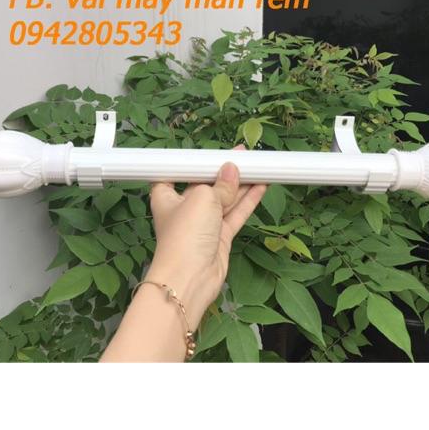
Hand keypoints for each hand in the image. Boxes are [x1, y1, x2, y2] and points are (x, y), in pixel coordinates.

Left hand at [145, 146, 266, 329]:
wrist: (190, 278)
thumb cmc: (186, 233)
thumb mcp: (202, 197)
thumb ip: (220, 184)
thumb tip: (231, 170)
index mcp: (167, 195)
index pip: (180, 172)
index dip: (197, 161)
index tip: (214, 151)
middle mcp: (184, 207)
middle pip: (206, 184)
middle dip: (223, 171)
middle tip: (243, 154)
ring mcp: (203, 223)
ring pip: (224, 198)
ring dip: (240, 184)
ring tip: (258, 165)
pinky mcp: (219, 236)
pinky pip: (235, 213)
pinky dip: (248, 200)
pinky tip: (261, 185)